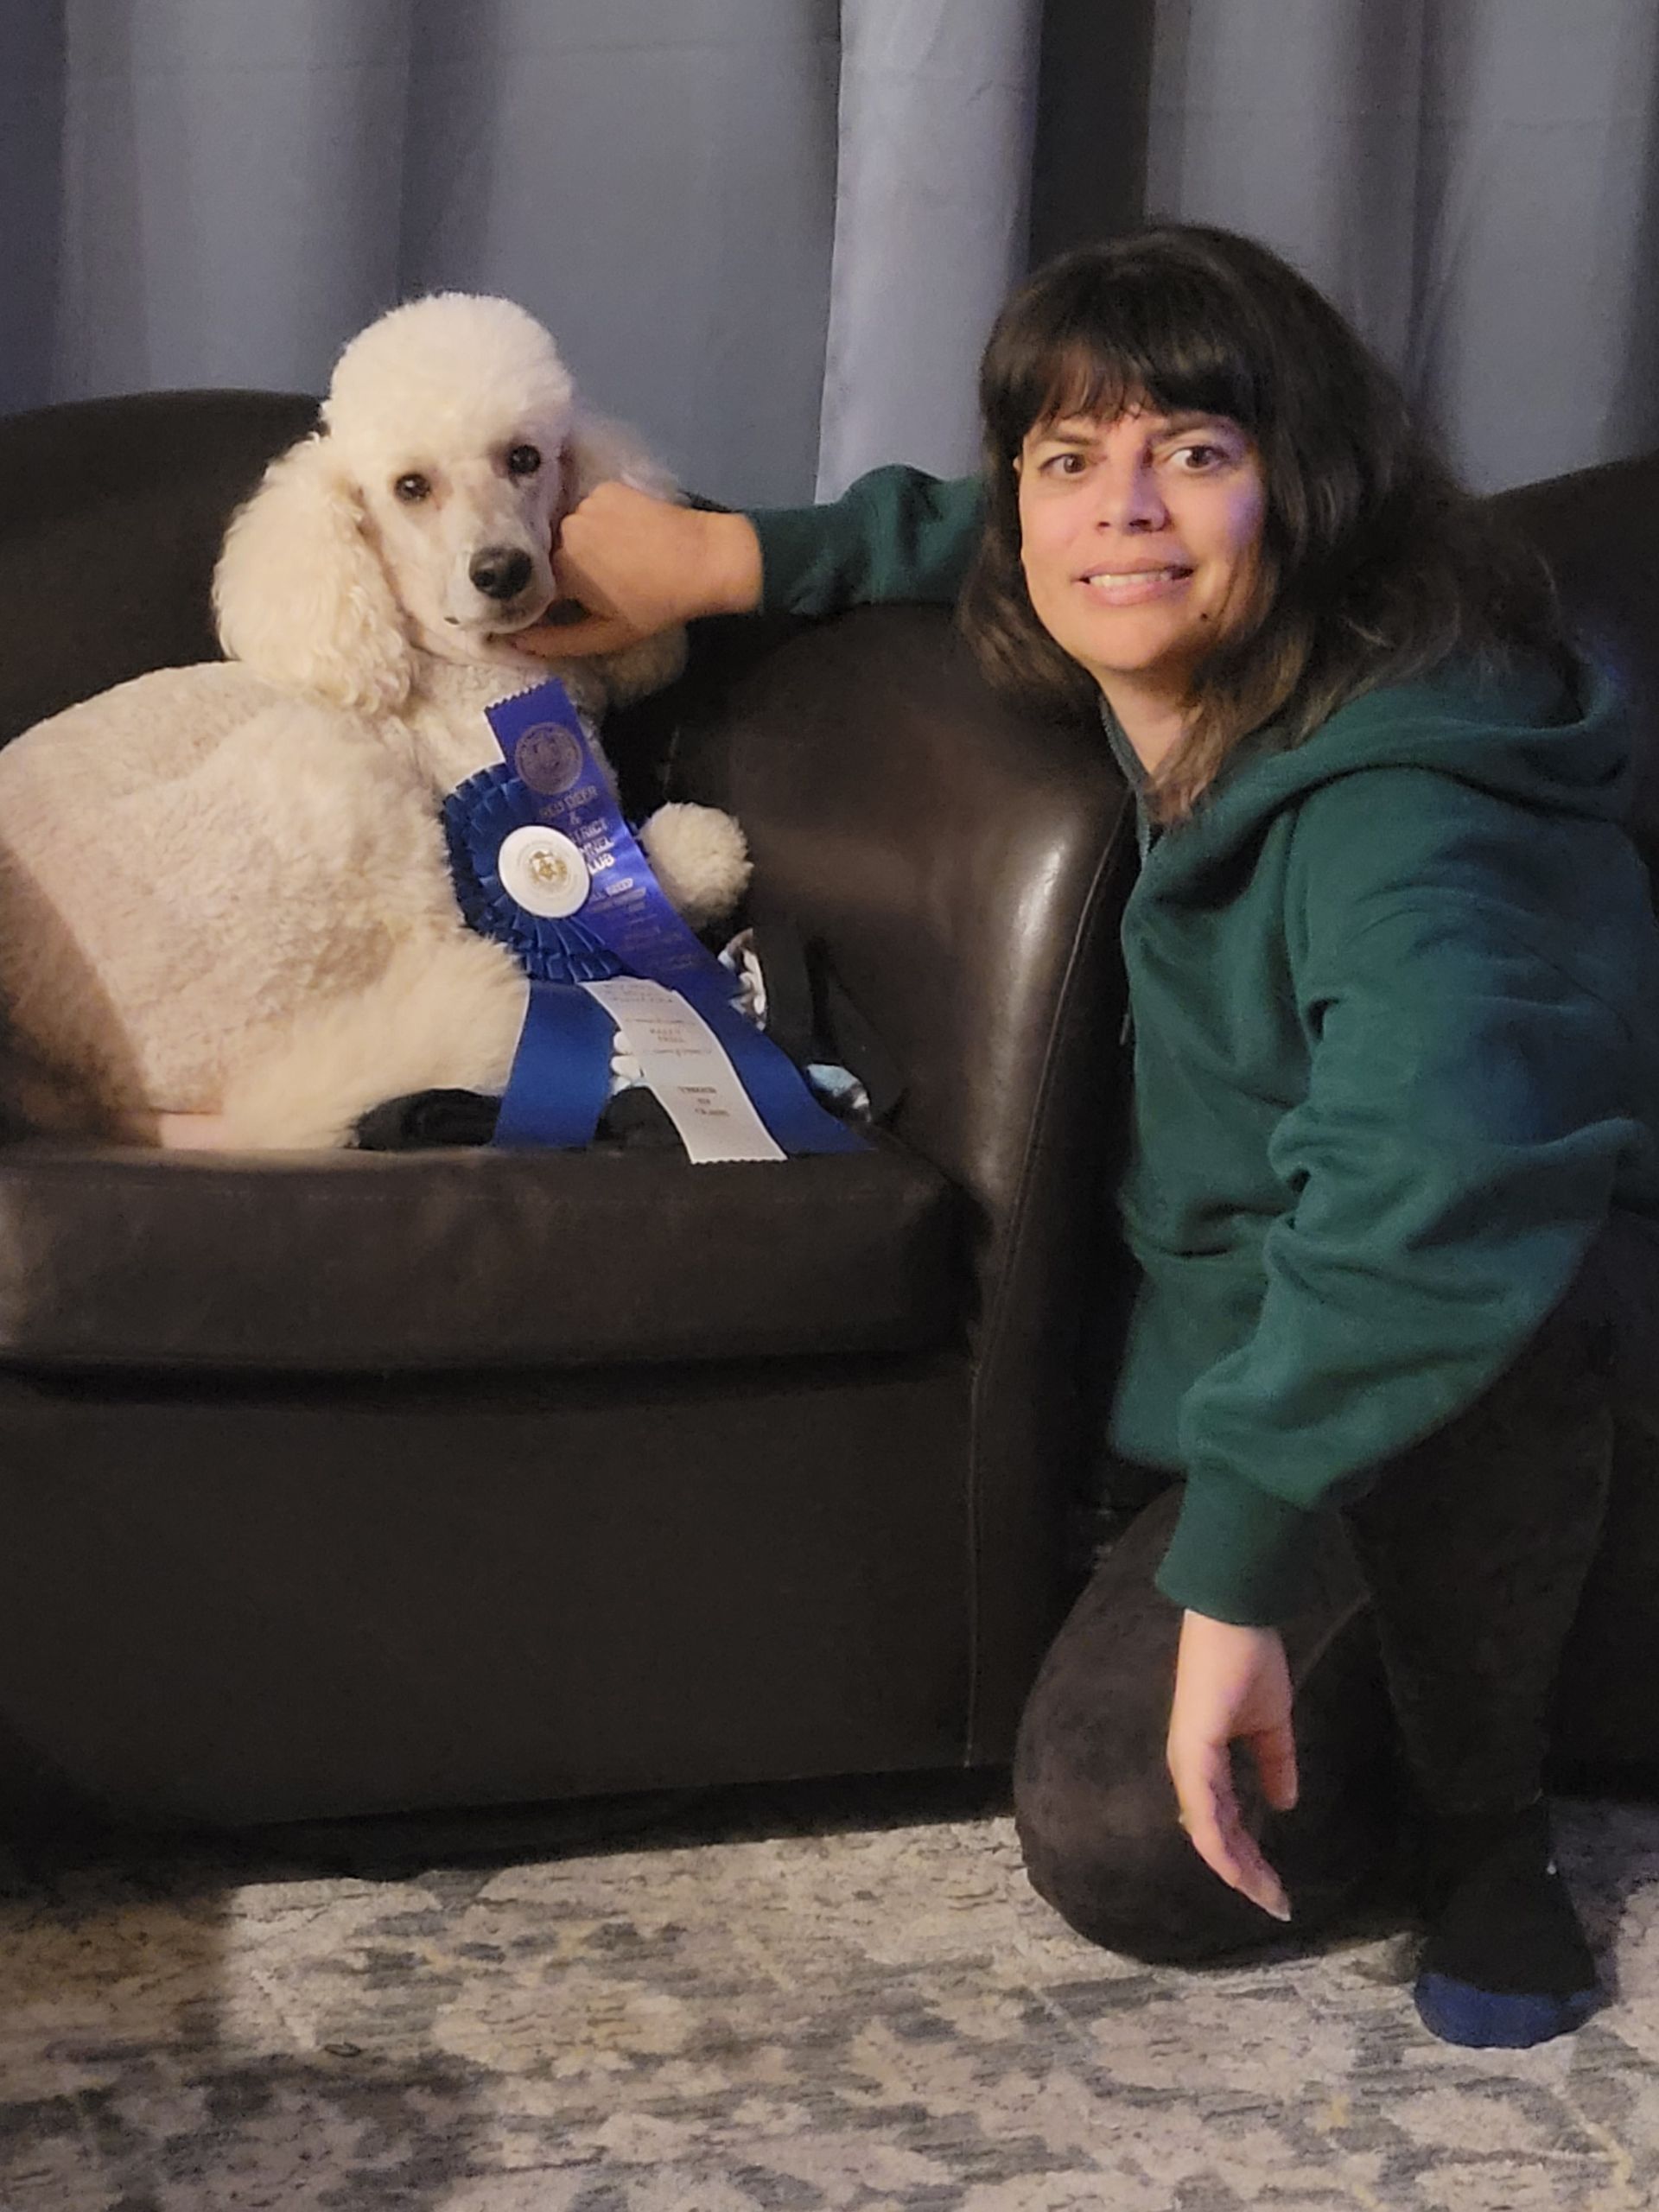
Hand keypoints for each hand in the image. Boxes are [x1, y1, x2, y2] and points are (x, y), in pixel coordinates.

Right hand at [515, 484, 763, 659]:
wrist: (705, 558)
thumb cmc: (656, 605)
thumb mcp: (606, 635)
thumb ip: (556, 642)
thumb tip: (514, 642)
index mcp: (559, 567)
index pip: (530, 584)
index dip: (542, 596)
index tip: (559, 605)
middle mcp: (562, 527)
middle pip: (545, 553)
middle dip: (559, 570)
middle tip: (589, 584)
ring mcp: (583, 502)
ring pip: (564, 529)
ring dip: (577, 543)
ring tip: (607, 558)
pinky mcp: (603, 488)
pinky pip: (585, 509)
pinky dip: (596, 522)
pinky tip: (620, 534)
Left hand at [1166, 1609, 1295, 1921]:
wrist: (1236, 1620)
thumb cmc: (1249, 1663)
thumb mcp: (1270, 1724)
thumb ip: (1274, 1764)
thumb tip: (1284, 1803)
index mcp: (1205, 1761)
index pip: (1222, 1822)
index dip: (1248, 1856)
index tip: (1276, 1887)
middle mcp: (1190, 1767)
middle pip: (1213, 1835)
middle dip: (1246, 1873)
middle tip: (1277, 1904)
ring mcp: (1188, 1760)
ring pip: (1206, 1831)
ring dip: (1237, 1867)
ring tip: (1267, 1896)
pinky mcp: (1192, 1750)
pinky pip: (1202, 1808)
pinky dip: (1218, 1842)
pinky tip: (1237, 1869)